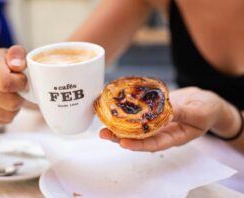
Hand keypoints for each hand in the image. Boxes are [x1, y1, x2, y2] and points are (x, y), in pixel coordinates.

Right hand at [0, 46, 26, 123]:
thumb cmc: (11, 65)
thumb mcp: (16, 55)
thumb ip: (18, 54)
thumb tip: (18, 65)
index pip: (6, 83)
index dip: (20, 83)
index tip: (23, 79)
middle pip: (12, 103)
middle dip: (21, 97)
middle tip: (20, 89)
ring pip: (8, 114)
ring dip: (16, 107)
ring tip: (13, 96)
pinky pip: (4, 120)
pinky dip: (10, 114)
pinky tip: (7, 103)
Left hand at [100, 87, 229, 151]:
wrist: (206, 101)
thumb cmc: (207, 110)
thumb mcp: (199, 113)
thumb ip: (181, 113)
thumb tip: (163, 112)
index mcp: (173, 137)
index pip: (153, 144)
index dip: (138, 145)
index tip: (123, 143)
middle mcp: (161, 131)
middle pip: (139, 137)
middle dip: (120, 136)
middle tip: (103, 133)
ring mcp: (156, 121)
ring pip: (136, 125)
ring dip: (119, 124)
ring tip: (103, 122)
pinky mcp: (153, 110)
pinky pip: (139, 112)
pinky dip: (128, 110)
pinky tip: (115, 106)